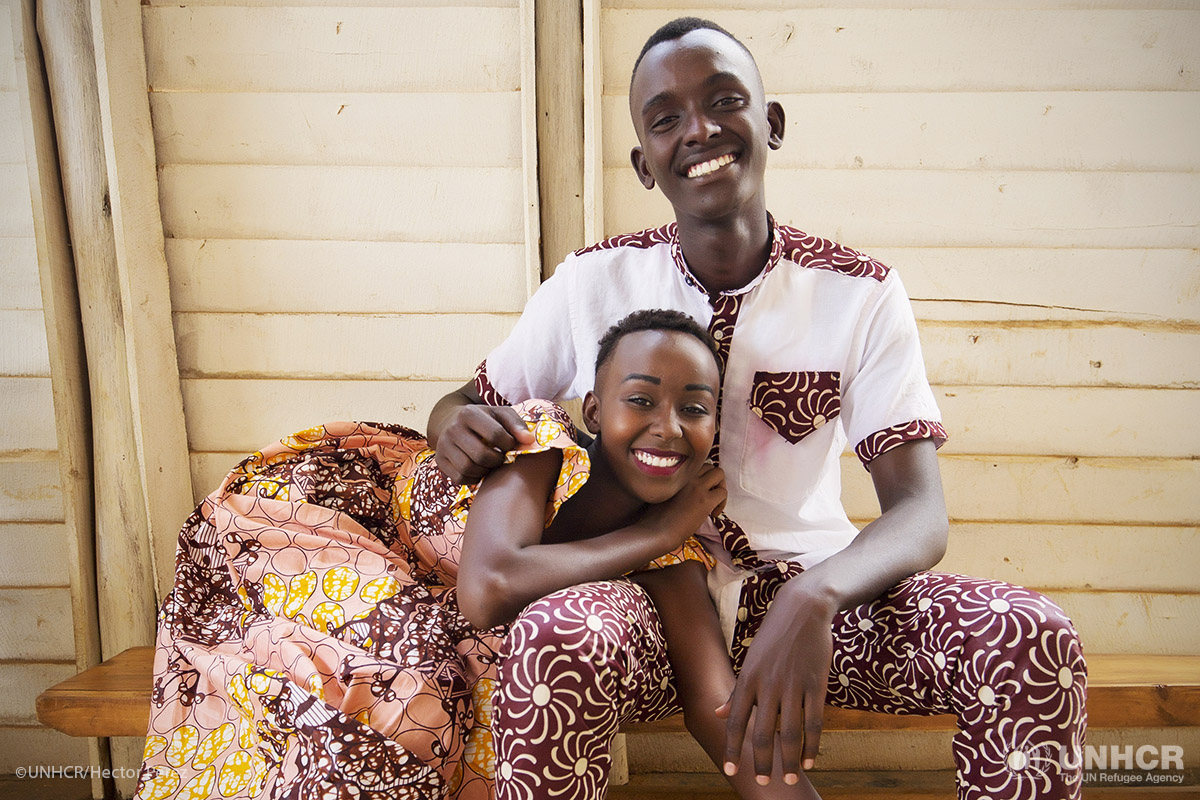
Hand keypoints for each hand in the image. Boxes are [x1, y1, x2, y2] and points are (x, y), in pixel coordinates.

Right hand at [433, 405, 534, 483]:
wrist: (451, 422)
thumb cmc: (484, 420)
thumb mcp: (500, 415)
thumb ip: (516, 424)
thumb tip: (529, 440)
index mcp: (469, 414)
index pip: (495, 434)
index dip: (508, 443)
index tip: (510, 444)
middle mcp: (453, 429)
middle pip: (481, 455)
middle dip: (497, 460)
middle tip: (502, 458)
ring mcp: (444, 445)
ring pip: (468, 468)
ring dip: (485, 470)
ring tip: (491, 463)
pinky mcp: (440, 460)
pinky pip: (459, 478)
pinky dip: (473, 478)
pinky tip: (480, 469)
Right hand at [641, 463, 726, 548]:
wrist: (657, 531)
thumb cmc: (657, 516)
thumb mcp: (663, 492)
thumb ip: (676, 484)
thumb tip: (691, 489)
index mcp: (676, 473)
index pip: (697, 463)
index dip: (702, 477)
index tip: (701, 490)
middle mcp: (687, 475)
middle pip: (710, 466)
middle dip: (714, 480)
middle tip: (711, 495)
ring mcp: (697, 486)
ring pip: (719, 474)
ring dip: (720, 488)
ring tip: (713, 504)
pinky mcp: (705, 500)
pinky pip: (723, 493)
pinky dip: (722, 503)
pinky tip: (713, 514)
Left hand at [716, 581, 834, 784]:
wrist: (803, 609)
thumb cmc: (774, 636)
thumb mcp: (751, 660)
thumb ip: (738, 689)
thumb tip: (719, 712)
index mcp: (748, 679)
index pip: (736, 721)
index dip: (732, 748)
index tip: (730, 771)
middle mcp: (768, 685)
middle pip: (762, 732)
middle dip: (761, 761)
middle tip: (763, 781)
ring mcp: (793, 685)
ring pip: (790, 733)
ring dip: (790, 760)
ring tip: (789, 778)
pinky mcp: (816, 684)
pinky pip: (814, 722)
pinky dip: (813, 745)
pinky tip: (811, 761)